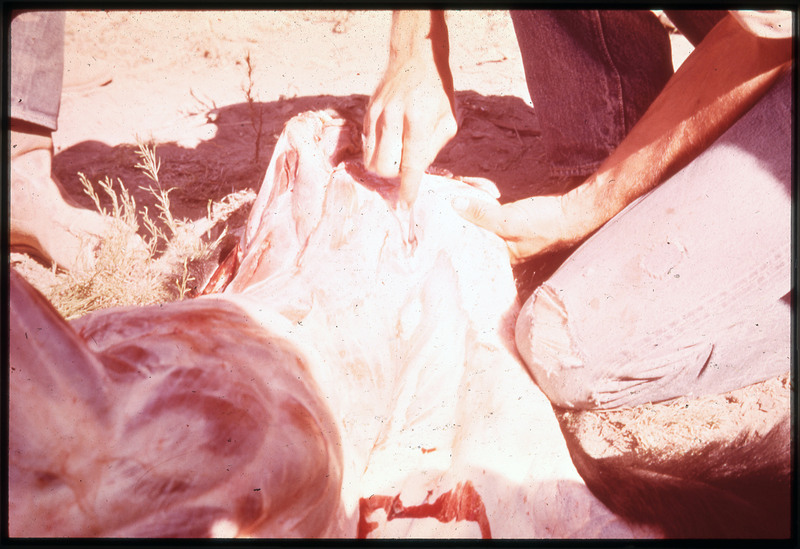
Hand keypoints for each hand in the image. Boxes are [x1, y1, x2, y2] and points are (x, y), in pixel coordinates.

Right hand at [363, 11, 457, 206]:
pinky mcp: (367, 113)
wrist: (415, 58)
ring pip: (370, 160)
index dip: (407, 189)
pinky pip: (366, 145)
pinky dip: (376, 153)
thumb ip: (433, 148)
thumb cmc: (437, 91)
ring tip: (396, 158)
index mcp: (418, 121)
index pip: (410, 165)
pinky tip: (388, 145)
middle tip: (405, 170)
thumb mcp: (448, 120)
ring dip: (383, 167)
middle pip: (384, 168)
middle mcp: (393, 118)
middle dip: (394, 177)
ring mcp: (377, 115)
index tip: (406, 206)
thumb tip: (417, 172)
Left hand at [452, 194, 576, 263]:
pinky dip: (485, 201)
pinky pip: (492, 212)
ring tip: (462, 191)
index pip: (469, 250)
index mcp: (500, 257)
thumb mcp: (508, 220)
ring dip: (474, 205)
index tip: (437, 224)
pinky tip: (481, 192)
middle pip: (473, 234)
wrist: (575, 211)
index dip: (453, 237)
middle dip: (462, 217)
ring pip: (482, 221)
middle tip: (448, 202)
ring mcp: (509, 235)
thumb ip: (481, 214)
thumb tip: (455, 205)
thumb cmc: (545, 222)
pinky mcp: (514, 220)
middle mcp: (503, 249)